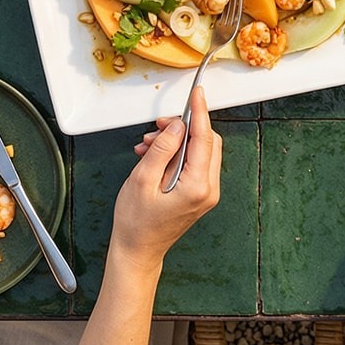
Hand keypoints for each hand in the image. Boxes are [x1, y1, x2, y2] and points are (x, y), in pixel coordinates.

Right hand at [116, 86, 222, 268]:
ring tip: (148, 147)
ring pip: (200, 151)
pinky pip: (195, 164)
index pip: (204, 138)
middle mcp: (208, 190)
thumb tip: (177, 127)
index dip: (200, 111)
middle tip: (159, 127)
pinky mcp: (200, 195)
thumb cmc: (136, 223)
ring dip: (177, 142)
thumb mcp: (142, 180)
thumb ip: (162, 150)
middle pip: (207, 142)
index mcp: (196, 186)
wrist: (138, 251)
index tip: (197, 93)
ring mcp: (206, 194)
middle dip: (183, 128)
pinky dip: (177, 154)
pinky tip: (155, 157)